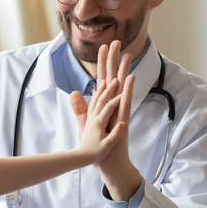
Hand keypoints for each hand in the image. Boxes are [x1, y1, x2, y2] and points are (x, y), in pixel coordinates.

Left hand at [72, 40, 140, 200]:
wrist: (111, 165)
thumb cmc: (100, 148)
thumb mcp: (87, 125)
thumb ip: (81, 108)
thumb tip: (76, 92)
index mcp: (105, 106)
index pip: (103, 80)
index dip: (102, 65)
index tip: (103, 47)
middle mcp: (114, 106)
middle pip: (113, 79)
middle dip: (113, 60)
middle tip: (116, 41)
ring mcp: (120, 113)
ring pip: (122, 87)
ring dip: (124, 70)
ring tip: (127, 53)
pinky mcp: (123, 121)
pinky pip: (126, 103)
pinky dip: (128, 90)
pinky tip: (130, 78)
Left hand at [73, 76, 126, 162]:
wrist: (82, 157)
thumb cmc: (95, 154)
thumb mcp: (107, 146)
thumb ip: (115, 135)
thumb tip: (124, 124)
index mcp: (99, 123)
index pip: (108, 108)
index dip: (116, 99)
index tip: (124, 91)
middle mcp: (94, 119)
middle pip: (101, 100)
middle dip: (108, 89)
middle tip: (115, 79)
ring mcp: (91, 119)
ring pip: (96, 101)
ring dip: (101, 90)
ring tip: (105, 81)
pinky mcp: (90, 121)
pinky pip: (93, 106)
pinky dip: (96, 97)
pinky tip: (96, 92)